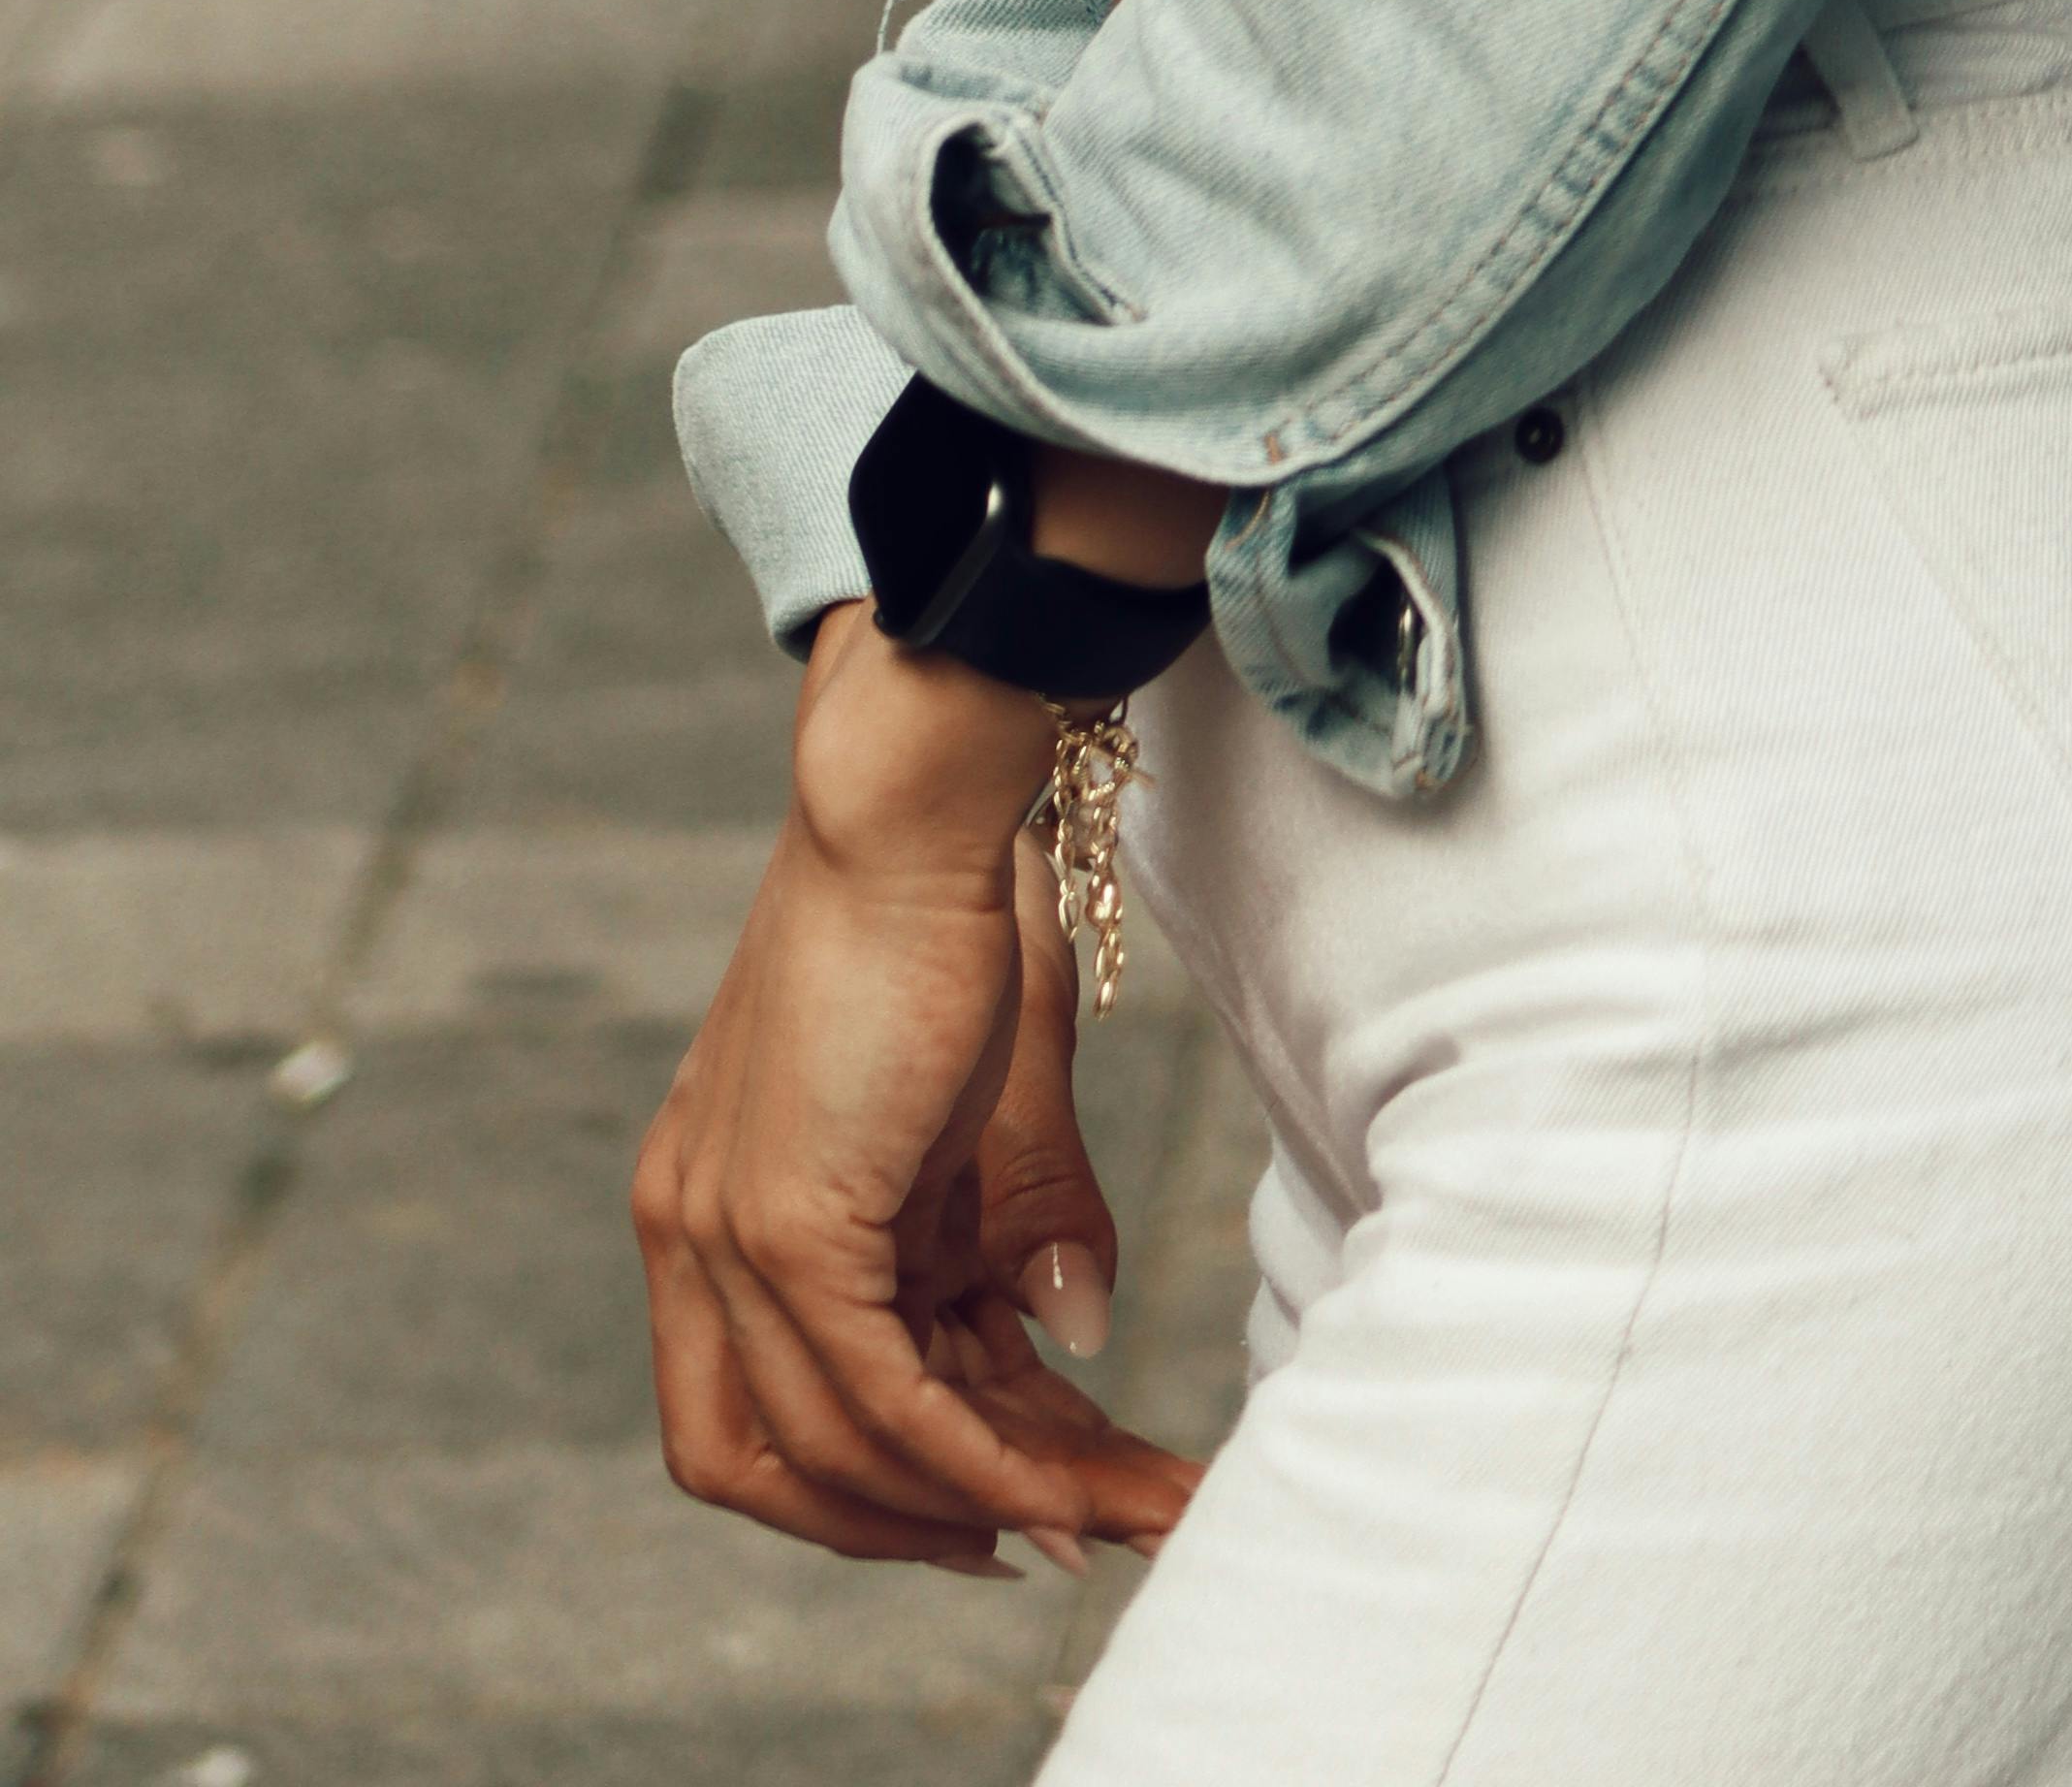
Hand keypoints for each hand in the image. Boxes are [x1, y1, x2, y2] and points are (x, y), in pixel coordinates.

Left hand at [634, 611, 1198, 1574]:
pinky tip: (1061, 1479)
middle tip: (1051, 1540)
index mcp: (706, 1201)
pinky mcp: (786, 1223)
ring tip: (1115, 1511)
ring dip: (981, 1500)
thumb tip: (1073, 1336)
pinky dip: (970, 1456)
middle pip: (763, 1462)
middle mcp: (684, 1232)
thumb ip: (1010, 1230)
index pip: (764, 1397)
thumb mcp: (986, 1107)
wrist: (920, 803)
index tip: (989, 1506)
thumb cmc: (954, 913)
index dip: (867, 1478)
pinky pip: (875, 1393)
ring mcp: (722, 1233)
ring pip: (834, 1443)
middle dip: (910, 1527)